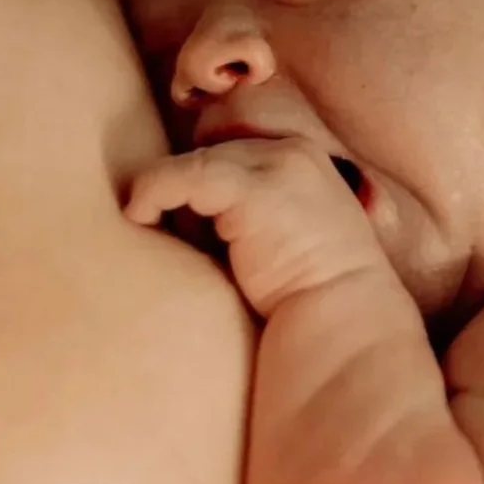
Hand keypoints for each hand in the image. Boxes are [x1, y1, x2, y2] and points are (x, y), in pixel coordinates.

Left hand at [124, 139, 386, 315]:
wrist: (343, 329)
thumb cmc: (306, 302)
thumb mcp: (282, 240)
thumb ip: (246, 215)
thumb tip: (181, 211)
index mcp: (304, 162)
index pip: (231, 153)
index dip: (203, 188)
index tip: (192, 230)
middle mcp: (294, 154)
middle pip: (210, 154)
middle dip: (188, 194)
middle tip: (185, 243)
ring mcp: (278, 166)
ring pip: (193, 162)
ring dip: (168, 196)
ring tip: (157, 230)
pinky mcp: (256, 189)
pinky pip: (181, 175)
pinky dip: (152, 192)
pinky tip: (140, 218)